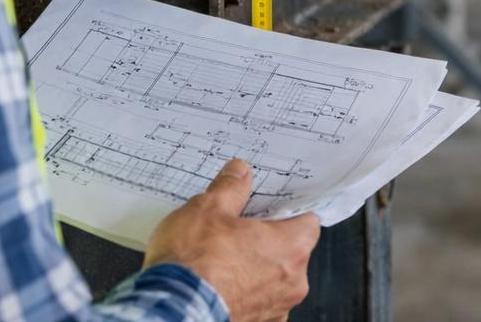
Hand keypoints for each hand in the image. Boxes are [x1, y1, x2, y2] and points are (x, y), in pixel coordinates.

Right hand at [144, 159, 320, 321]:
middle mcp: (292, 282)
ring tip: (220, 257)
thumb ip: (230, 188)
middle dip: (266, 240)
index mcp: (290, 247)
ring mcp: (275, 309)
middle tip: (238, 228)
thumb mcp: (208, 208)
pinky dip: (241, 292)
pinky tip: (217, 283)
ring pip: (273, 280)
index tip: (272, 206)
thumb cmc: (194, 263)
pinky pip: (257, 302)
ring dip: (254, 269)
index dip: (289, 211)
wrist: (173, 309)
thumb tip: (239, 173)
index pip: (308, 222)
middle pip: (290, 251)